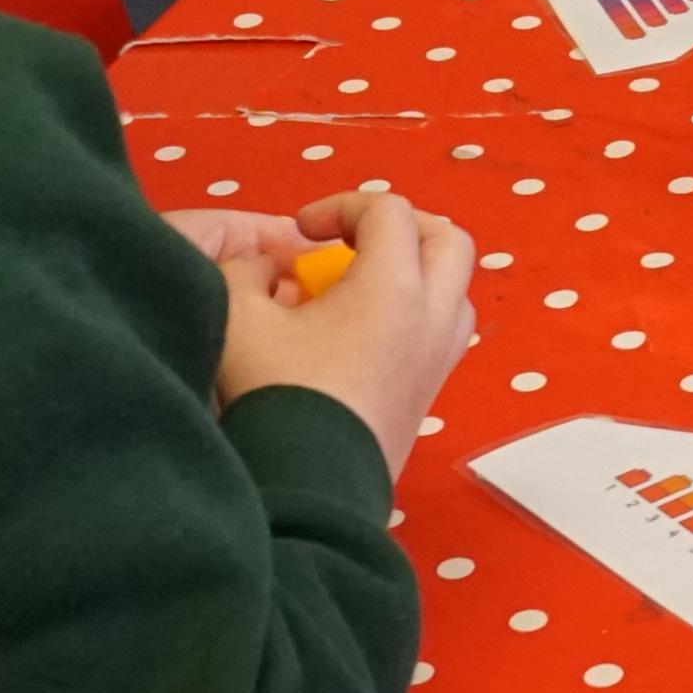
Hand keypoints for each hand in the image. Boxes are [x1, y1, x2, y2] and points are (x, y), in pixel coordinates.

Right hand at [205, 187, 480, 460]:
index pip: (388, 210)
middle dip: (400, 226)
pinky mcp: (431, 393)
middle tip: (352, 240)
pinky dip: (417, 313)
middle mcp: (432, 316)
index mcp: (393, 286)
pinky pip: (444, 331)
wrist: (310, 487)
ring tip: (363, 284)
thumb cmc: (276, 396)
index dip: (342, 205)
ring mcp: (439, 358)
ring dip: (417, 271)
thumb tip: (259, 265)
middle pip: (447, 239)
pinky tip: (366, 331)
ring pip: (455, 288)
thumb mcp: (236, 317)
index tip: (301, 231)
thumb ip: (240, 271)